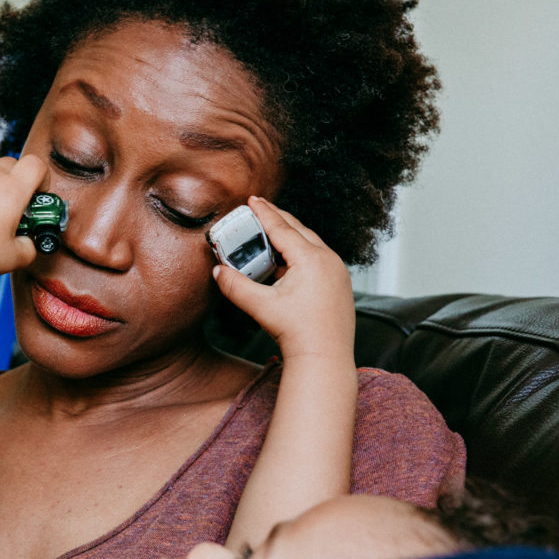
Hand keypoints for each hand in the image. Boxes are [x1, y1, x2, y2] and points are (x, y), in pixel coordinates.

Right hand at [212, 197, 353, 361]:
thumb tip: (217, 271)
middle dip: (277, 219)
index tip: (252, 199)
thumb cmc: (299, 334)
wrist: (325, 358)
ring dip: (290, 236)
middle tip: (260, 210)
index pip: (282, 228)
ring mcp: (338, 272)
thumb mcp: (260, 307)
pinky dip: (301, 252)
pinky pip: (319, 258)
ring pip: (311, 243)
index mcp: (311, 259)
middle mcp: (328, 260)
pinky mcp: (340, 284)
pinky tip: (288, 261)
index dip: (264, 212)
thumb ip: (235, 286)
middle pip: (299, 230)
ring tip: (270, 234)